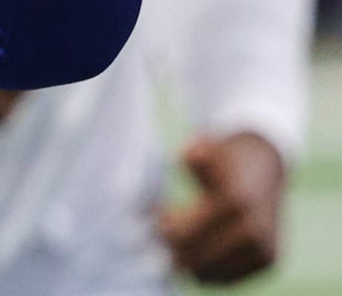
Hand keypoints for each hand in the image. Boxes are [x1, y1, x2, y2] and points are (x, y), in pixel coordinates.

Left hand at [157, 131, 286, 284]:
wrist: (265, 168)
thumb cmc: (224, 159)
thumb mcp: (208, 149)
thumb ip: (195, 157)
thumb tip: (191, 157)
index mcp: (235, 202)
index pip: (183, 234)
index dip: (164, 229)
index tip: (159, 214)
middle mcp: (254, 231)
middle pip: (193, 259)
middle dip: (173, 247)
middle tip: (165, 231)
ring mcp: (263, 250)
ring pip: (208, 274)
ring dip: (188, 261)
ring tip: (180, 240)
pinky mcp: (269, 262)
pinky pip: (228, 279)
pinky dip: (208, 269)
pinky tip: (199, 250)